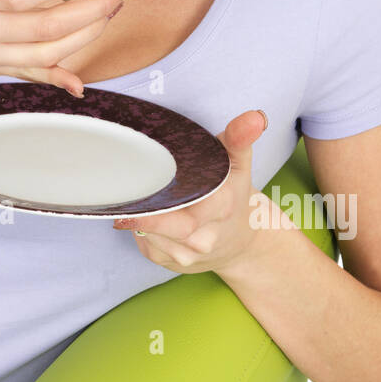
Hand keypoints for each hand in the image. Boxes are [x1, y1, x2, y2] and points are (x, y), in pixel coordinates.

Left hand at [113, 110, 269, 273]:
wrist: (242, 244)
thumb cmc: (234, 198)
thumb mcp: (239, 165)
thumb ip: (240, 138)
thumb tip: (255, 117)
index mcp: (220, 208)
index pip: (182, 205)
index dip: (157, 199)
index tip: (136, 186)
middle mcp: (204, 237)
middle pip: (161, 224)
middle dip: (142, 210)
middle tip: (126, 195)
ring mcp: (186, 255)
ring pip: (148, 234)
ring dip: (139, 218)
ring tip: (141, 199)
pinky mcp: (170, 264)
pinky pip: (145, 245)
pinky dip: (141, 230)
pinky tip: (148, 217)